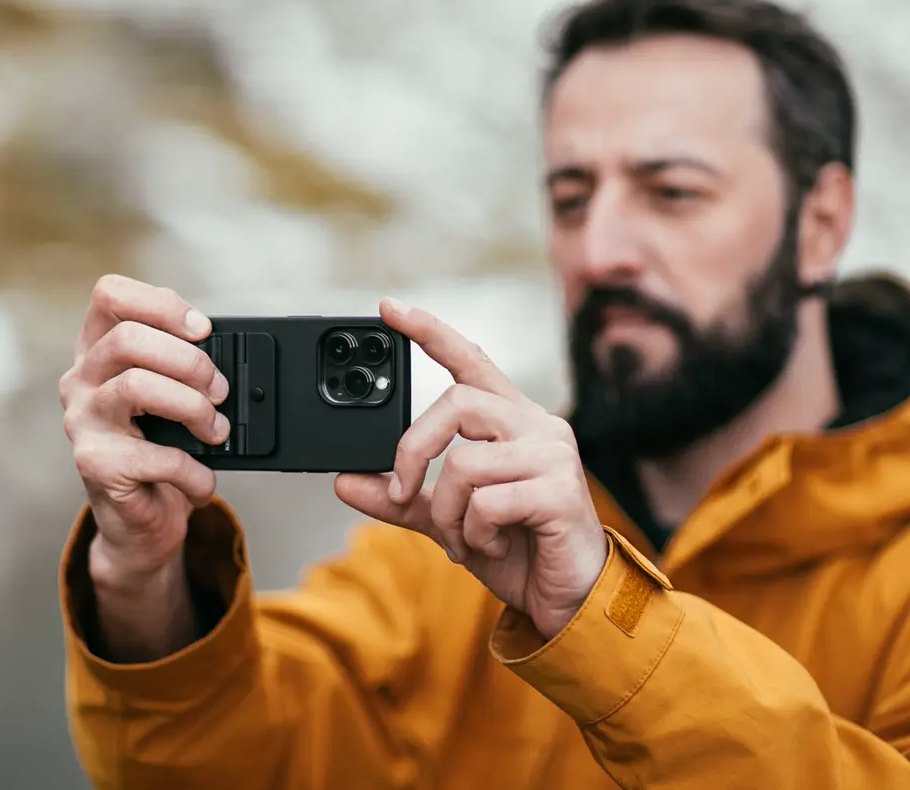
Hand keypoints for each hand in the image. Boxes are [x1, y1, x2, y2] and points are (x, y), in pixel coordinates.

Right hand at [59, 275, 231, 586]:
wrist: (138, 519)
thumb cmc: (157, 448)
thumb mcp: (168, 395)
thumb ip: (178, 364)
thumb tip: (219, 347)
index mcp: (97, 351)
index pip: (109, 296)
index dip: (161, 304)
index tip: (203, 330)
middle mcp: (80, 381)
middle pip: (128, 338)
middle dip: (190, 362)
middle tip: (219, 391)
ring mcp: (82, 422)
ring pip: (137, 385)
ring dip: (193, 407)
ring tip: (215, 431)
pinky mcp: (96, 465)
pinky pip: (157, 455)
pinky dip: (195, 471)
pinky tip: (202, 480)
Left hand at [335, 298, 609, 639]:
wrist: (565, 601)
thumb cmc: (516, 550)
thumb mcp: (447, 520)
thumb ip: (401, 498)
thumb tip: (344, 481)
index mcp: (512, 421)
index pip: (470, 360)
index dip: (430, 331)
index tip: (387, 308)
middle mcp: (537, 426)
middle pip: (455, 403)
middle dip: (413, 451)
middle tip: (403, 492)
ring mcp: (553, 455)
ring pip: (465, 461)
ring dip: (448, 511)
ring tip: (462, 538)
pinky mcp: (560, 491)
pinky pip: (487, 502)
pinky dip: (473, 533)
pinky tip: (490, 545)